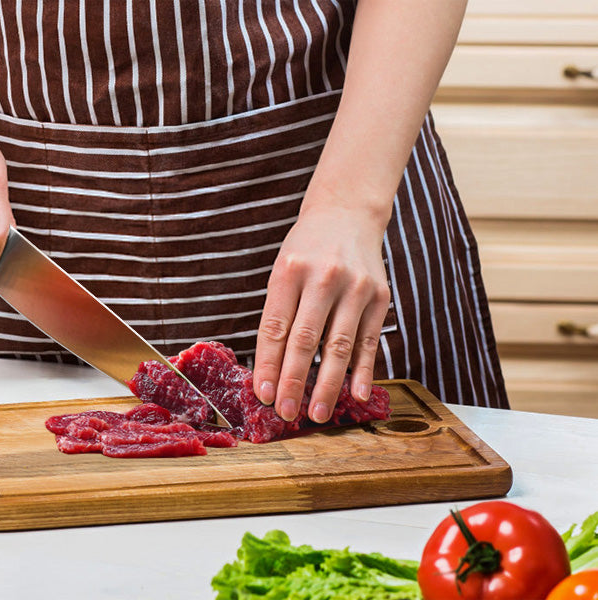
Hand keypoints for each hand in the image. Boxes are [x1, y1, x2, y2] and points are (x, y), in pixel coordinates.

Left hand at [253, 194, 390, 422]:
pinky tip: (357, 394)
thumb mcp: (282, 272)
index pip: (275, 328)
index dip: (268, 365)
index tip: (263, 395)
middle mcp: (324, 278)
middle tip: (286, 412)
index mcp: (289, 271)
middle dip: (294, 381)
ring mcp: (356, 287)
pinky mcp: (380, 297)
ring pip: (339, 346)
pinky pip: (368, 341)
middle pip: (305, 339)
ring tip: (318, 413)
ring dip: (328, 384)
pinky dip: (363, 371)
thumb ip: (279, 315)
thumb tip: (272, 370)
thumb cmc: (306, 251)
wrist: (347, 214)